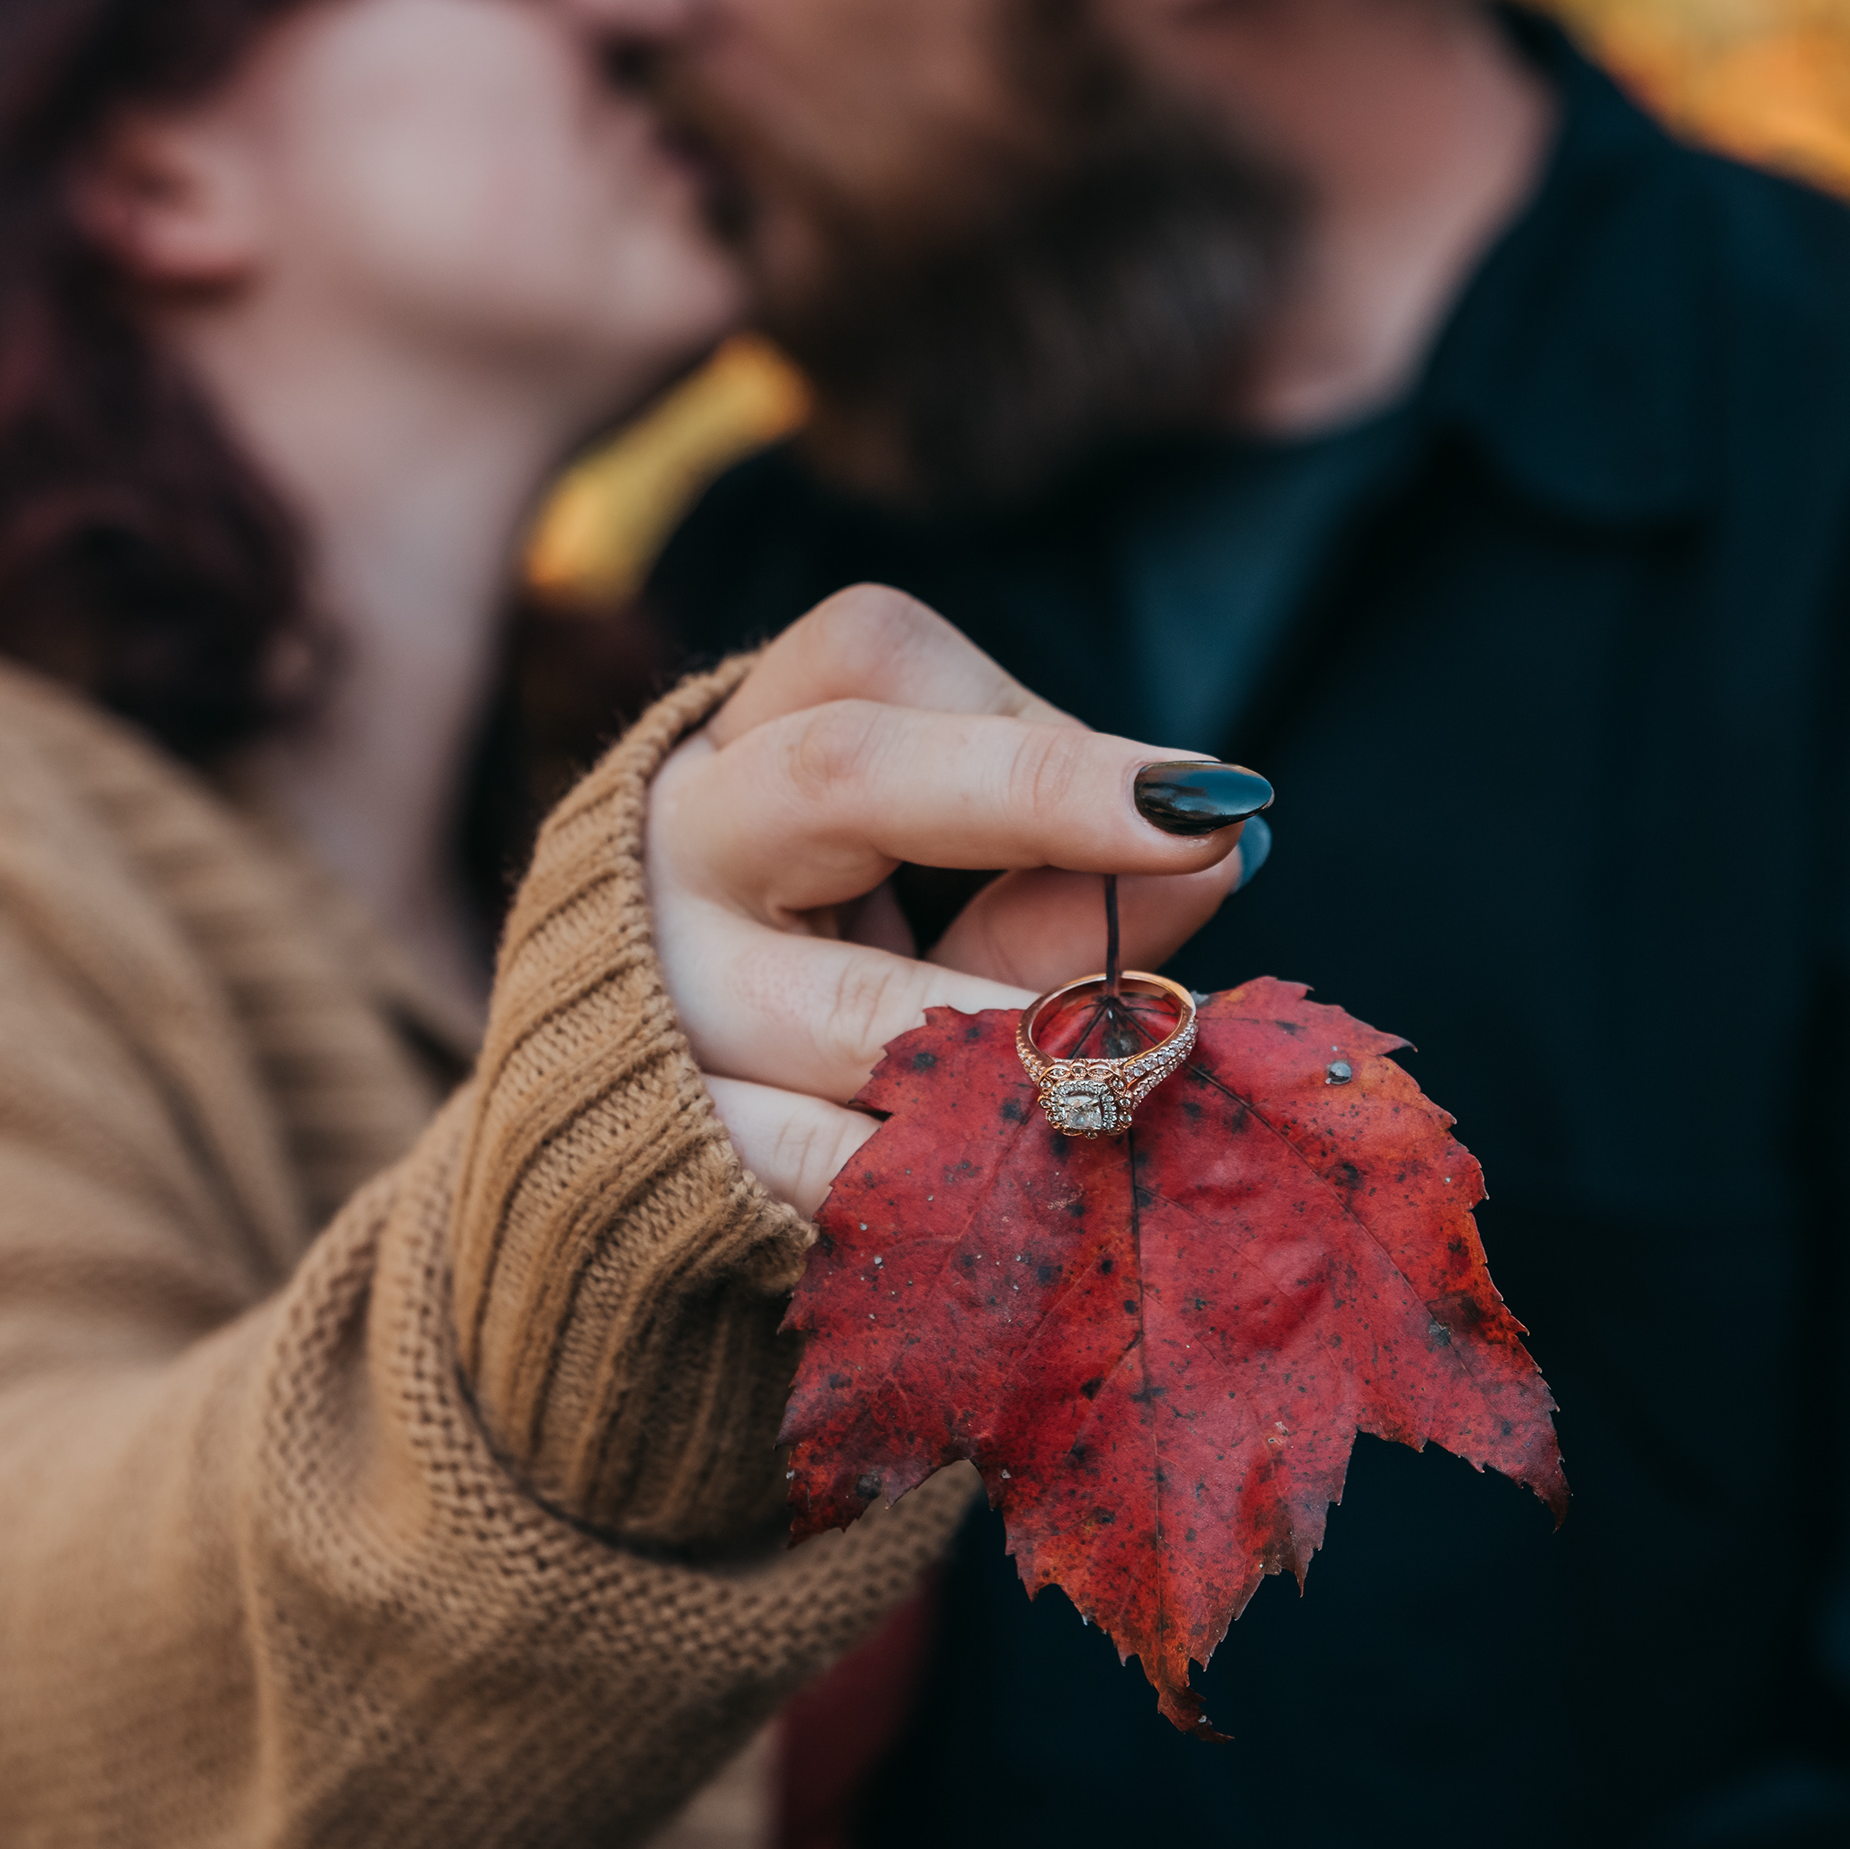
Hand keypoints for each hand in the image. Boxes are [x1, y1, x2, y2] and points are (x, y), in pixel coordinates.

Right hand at [647, 585, 1257, 1212]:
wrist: (622, 1148)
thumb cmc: (821, 974)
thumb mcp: (927, 907)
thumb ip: (1053, 883)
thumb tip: (1227, 844)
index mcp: (740, 745)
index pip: (872, 658)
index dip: (1039, 723)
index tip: (1197, 793)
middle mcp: (680, 843)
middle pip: (848, 771)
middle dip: (1042, 796)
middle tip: (1210, 838)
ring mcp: (664, 996)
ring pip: (867, 1008)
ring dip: (1035, 1041)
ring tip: (1156, 1064)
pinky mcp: (681, 1147)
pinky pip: (843, 1169)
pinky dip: (966, 1177)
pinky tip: (1051, 1190)